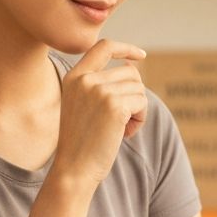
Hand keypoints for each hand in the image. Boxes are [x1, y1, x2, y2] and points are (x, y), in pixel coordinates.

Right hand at [50, 39, 147, 190]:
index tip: (141, 55)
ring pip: (139, 88)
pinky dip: (140, 119)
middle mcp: (85, 79)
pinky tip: (125, 134)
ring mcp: (99, 91)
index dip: (126, 48)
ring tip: (121, 129)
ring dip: (138, 110)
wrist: (74, 170)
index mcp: (74, 77)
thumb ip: (101, 84)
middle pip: (130, 73)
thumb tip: (132, 65)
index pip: (103, 46)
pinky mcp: (114, 105)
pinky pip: (142, 103)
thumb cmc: (82, 143)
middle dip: (134, 95)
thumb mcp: (84, 107)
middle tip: (123, 121)